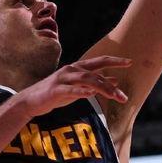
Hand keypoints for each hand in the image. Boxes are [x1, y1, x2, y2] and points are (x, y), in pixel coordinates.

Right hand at [14, 55, 131, 118]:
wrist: (31, 101)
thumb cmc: (55, 94)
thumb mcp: (78, 88)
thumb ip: (94, 83)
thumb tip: (115, 80)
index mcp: (77, 68)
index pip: (99, 61)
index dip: (115, 61)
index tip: (130, 62)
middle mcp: (71, 69)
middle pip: (96, 73)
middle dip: (112, 85)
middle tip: (124, 97)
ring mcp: (63, 79)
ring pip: (86, 80)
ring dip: (102, 88)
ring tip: (115, 97)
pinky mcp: (56, 90)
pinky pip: (71, 90)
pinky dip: (82, 91)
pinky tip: (92, 94)